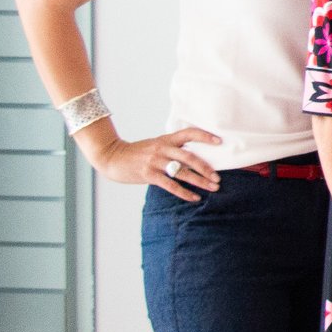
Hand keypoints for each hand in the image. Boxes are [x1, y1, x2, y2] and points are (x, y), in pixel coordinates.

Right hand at [87, 125, 221, 199]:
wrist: (112, 157)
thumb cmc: (137, 153)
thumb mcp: (155, 145)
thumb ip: (172, 148)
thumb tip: (194, 156)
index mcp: (166, 139)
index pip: (189, 133)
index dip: (205, 136)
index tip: (219, 141)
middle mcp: (162, 148)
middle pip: (190, 157)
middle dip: (206, 168)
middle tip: (218, 178)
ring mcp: (155, 161)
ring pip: (182, 172)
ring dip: (199, 181)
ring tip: (213, 188)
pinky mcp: (148, 174)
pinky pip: (170, 185)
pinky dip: (184, 193)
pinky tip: (195, 198)